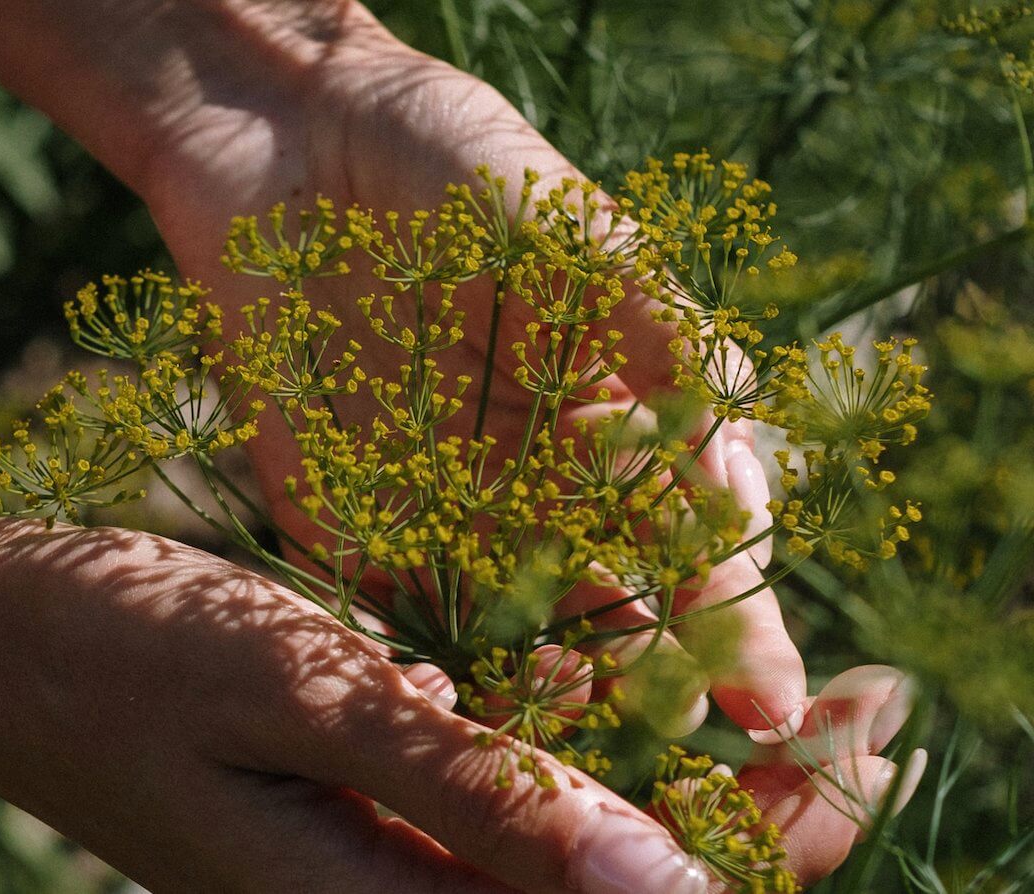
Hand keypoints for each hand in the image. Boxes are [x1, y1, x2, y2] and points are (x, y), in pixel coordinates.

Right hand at [0, 510, 919, 892]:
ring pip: (568, 859)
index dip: (776, 839)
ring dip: (684, 784)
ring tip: (790, 698)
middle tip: (882, 703)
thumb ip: (477, 793)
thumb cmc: (116, 652)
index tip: (879, 727)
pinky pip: (496, 818)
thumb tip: (670, 887)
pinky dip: (581, 762)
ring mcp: (362, 877)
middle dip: (764, 818)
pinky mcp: (345, 830)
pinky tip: (625, 689)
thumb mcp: (303, 699)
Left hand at [134, 7, 800, 743]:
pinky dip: (416, 670)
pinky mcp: (342, 519)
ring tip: (565, 727)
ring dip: (541, 692)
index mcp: (621, 419)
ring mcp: (443, 509)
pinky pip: (385, 616)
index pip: (697, 540)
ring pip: (511, 636)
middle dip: (650, 685)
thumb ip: (666, 342)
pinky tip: (445, 704)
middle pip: (615, 611)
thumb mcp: (582, 232)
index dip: (736, 621)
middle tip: (673, 740)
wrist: (291, 140)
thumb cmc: (454, 161)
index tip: (766, 700)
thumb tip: (733, 482)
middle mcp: (542, 481)